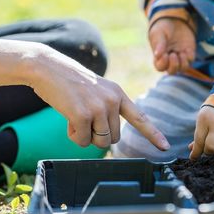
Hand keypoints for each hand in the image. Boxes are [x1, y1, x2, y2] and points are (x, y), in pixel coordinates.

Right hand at [29, 46, 169, 149]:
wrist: (47, 67)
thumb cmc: (70, 83)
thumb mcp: (97, 91)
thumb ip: (108, 110)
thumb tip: (110, 138)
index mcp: (118, 94)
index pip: (140, 118)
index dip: (153, 134)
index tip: (166, 147)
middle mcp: (113, 100)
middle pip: (113, 138)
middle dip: (97, 135)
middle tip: (83, 117)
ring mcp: (99, 107)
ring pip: (99, 142)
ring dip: (85, 136)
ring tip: (75, 116)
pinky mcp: (82, 115)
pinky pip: (82, 141)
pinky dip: (73, 135)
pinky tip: (67, 118)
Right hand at [149, 18, 195, 73]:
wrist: (175, 19)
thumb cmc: (163, 27)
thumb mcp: (158, 33)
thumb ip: (158, 44)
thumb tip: (158, 55)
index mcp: (159, 56)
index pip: (160, 67)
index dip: (163, 64)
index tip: (165, 54)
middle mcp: (170, 59)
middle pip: (172, 71)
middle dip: (173, 66)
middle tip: (173, 55)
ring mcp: (180, 57)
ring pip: (183, 69)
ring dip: (182, 63)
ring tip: (181, 53)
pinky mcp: (189, 52)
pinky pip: (191, 60)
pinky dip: (189, 57)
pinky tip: (186, 50)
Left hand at [189, 106, 213, 159]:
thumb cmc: (213, 114)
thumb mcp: (203, 120)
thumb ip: (199, 136)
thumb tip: (193, 152)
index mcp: (205, 120)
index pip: (199, 141)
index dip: (196, 153)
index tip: (193, 158)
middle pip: (211, 147)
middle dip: (208, 152)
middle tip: (208, 150)